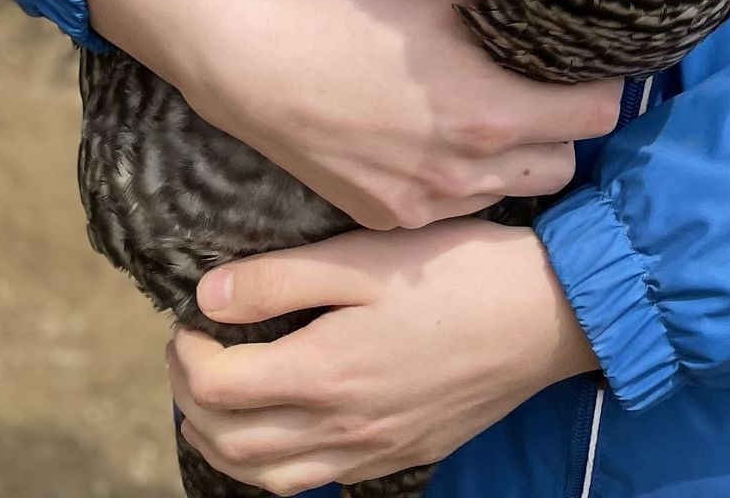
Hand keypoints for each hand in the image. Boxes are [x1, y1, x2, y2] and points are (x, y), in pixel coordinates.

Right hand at [88, 0, 623, 229]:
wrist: (255, 64)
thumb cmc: (350, 13)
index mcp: (495, 110)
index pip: (601, 114)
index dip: (603, 83)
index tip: (590, 61)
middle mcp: (471, 168)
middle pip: (566, 163)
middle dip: (564, 128)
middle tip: (542, 88)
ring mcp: (430, 202)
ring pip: (511, 190)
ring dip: (515, 159)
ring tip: (490, 114)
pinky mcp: (391, 217)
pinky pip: (455, 208)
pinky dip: (461, 181)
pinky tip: (436, 140)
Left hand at [167, 221, 597, 492]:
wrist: (544, 317)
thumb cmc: (458, 272)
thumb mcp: (368, 255)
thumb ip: (282, 277)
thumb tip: (207, 297)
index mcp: (323, 370)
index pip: (216, 387)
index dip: (185, 355)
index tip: (187, 318)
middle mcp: (339, 426)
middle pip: (229, 443)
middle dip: (189, 401)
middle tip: (190, 355)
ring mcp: (370, 450)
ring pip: (266, 476)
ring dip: (223, 444)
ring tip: (218, 398)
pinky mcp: (398, 455)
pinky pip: (314, 482)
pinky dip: (274, 465)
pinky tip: (282, 425)